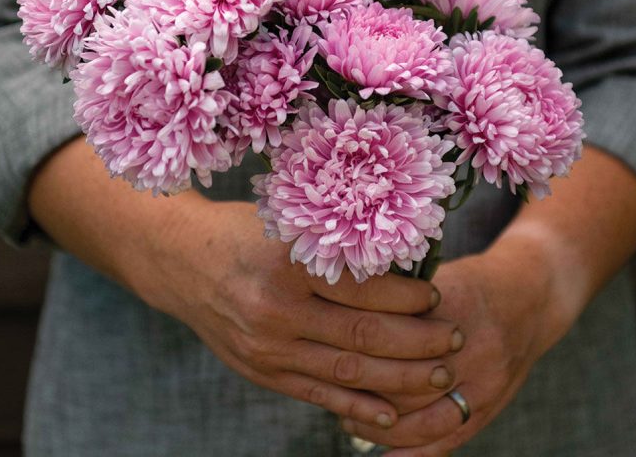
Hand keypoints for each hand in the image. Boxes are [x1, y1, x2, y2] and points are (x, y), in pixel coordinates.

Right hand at [141, 200, 466, 429]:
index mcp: (288, 262)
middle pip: (364, 334)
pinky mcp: (262, 372)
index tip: (438, 296)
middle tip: (455, 339)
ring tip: (439, 374)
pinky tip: (392, 412)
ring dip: (401, 377)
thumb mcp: (288, 223)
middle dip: (419, 342)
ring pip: (348, 370)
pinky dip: (358, 405)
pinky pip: (319, 394)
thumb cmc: (244, 231)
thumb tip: (407, 260)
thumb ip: (336, 244)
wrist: (181, 261)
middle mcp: (276, 308)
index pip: (365, 288)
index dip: (410, 297)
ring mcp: (268, 346)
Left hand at [338, 234, 570, 454]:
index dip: (355, 352)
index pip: (392, 338)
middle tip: (328, 391)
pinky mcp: (489, 405)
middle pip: (402, 382)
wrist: (531, 298)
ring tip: (348, 420)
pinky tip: (384, 456)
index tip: (326, 354)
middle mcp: (469, 347)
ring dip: (379, 427)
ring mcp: (483, 381)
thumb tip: (337, 314)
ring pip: (422, 419)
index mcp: (451, 306)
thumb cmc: (470, 283)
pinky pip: (448, 439)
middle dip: (360, 392)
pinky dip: (412, 453)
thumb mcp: (435, 277)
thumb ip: (395, 299)